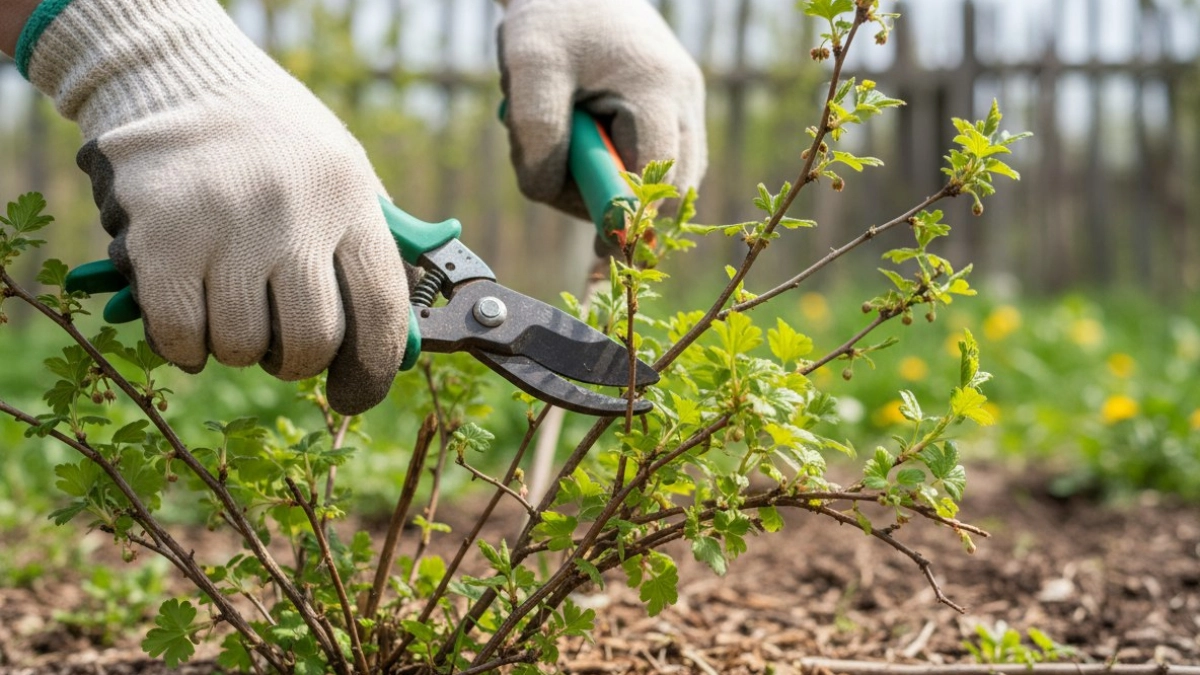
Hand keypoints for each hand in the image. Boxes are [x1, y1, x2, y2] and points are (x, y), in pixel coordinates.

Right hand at [22, 0, 408, 414]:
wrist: (181, 79)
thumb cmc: (277, 147)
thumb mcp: (343, 178)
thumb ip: (366, 253)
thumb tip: (393, 350)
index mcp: (351, 198)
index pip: (381, 309)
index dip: (373, 370)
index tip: (355, 396)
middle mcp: (293, 211)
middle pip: (310, 339)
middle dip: (297, 362)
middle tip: (282, 346)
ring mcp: (225, 224)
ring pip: (240, 345)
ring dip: (236, 349)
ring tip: (231, 310)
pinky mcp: (160, 237)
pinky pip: (179, 335)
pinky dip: (185, 347)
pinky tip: (190, 321)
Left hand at [498, 0, 706, 218]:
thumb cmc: (551, 21)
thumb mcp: (529, 69)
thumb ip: (536, 135)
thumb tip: (549, 192)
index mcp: (657, 88)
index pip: (660, 176)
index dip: (628, 213)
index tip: (596, 242)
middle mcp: (685, 100)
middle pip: (675, 188)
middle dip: (622, 204)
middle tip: (570, 191)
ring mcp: (686, 106)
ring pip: (668, 180)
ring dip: (616, 185)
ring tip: (569, 148)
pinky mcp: (673, 112)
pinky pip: (656, 163)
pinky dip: (620, 170)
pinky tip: (583, 149)